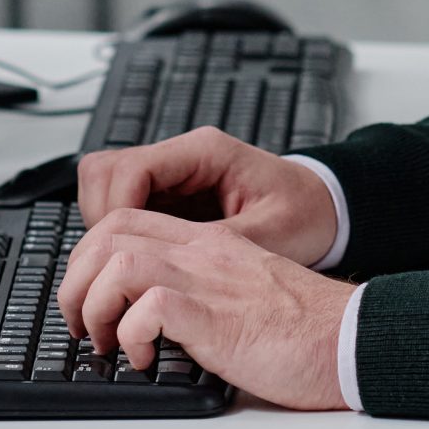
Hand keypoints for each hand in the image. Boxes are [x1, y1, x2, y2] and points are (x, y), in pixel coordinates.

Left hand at [58, 207, 354, 409]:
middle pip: (108, 233)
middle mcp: (205, 255)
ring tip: (108, 343)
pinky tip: (147, 359)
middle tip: (85, 326)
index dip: (89, 258)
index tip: (90, 300)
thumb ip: (205, 292)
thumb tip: (154, 322)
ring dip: (95, 307)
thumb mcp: (246, 294)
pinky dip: (131, 337)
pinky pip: (149, 310)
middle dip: (76, 282)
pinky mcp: (217, 319)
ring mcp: (210, 283)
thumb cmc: (306, 330)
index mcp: (212, 245)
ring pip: (117, 264)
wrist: (351, 338)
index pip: (128, 221)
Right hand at [77, 127, 339, 267]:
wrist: (327, 208)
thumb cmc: (306, 214)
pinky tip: (136, 268)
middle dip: (100, 222)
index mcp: (204, 153)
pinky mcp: (171, 196)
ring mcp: (173, 175)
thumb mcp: (269, 235)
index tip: (119, 256)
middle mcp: (182, 158)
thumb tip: (171, 275)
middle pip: (103, 173)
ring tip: (121, 271)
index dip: (116, 212)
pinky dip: (120, 237)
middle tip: (111, 267)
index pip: (130, 169)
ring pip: (105, 188)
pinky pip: (124, 207)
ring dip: (105, 230)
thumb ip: (218, 248)